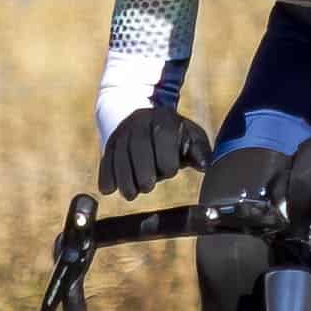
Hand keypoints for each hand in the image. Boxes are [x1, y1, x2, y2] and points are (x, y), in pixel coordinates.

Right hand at [97, 107, 211, 199]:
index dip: (165, 158)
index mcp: (163, 119)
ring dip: (123, 177)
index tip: (169, 172)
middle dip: (141, 170)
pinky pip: (106, 159)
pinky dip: (106, 175)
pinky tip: (108, 190)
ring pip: (119, 154)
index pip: (163, 137)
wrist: (144, 115)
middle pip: (137, 146)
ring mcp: (123, 132)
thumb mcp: (190, 136)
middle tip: (147, 187)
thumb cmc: (174, 134)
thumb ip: (199, 150)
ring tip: (130, 195)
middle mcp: (140, 122)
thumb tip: (204, 166)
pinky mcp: (110, 143)